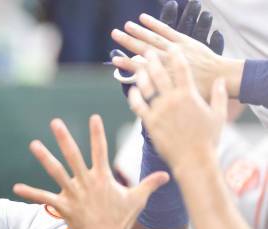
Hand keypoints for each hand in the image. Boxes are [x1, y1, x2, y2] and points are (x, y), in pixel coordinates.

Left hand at [13, 115, 168, 228]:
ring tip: (33, 144)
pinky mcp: (63, 206)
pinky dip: (29, 192)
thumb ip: (150, 184)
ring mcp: (73, 193)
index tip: (93, 117)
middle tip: (55, 122)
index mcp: (102, 177)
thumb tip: (167, 175)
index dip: (97, 133)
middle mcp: (86, 182)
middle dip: (64, 138)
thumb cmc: (122, 219)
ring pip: (56, 172)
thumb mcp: (138, 199)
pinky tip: (15, 187)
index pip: (100, 150)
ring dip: (44, 158)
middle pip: (73, 156)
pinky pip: (43, 198)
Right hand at [110, 0, 241, 99]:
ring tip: (126, 25)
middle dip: (128, 42)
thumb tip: (143, 96)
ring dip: (139, 31)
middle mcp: (169, 61)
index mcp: (165, 76)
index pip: (142, 68)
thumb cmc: (201, 92)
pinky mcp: (185, 41)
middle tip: (114, 34)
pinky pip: (167, 30)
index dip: (127, 64)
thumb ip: (160, 98)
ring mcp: (177, 49)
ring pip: (154, 38)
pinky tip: (144, 19)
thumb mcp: (178, 100)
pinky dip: (155, 23)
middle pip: (144, 49)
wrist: (223, 77)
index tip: (114, 60)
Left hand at [127, 48, 227, 175]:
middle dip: (153, 60)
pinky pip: (137, 105)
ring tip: (137, 68)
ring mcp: (160, 110)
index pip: (182, 68)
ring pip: (146, 87)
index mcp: (189, 95)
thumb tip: (219, 81)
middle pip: (160, 73)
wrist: (193, 160)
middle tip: (147, 52)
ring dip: (141, 75)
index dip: (176, 55)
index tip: (171, 47)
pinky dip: (133, 96)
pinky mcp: (150, 122)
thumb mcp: (218, 115)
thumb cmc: (208, 140)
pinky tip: (131, 91)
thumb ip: (219, 96)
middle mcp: (173, 100)